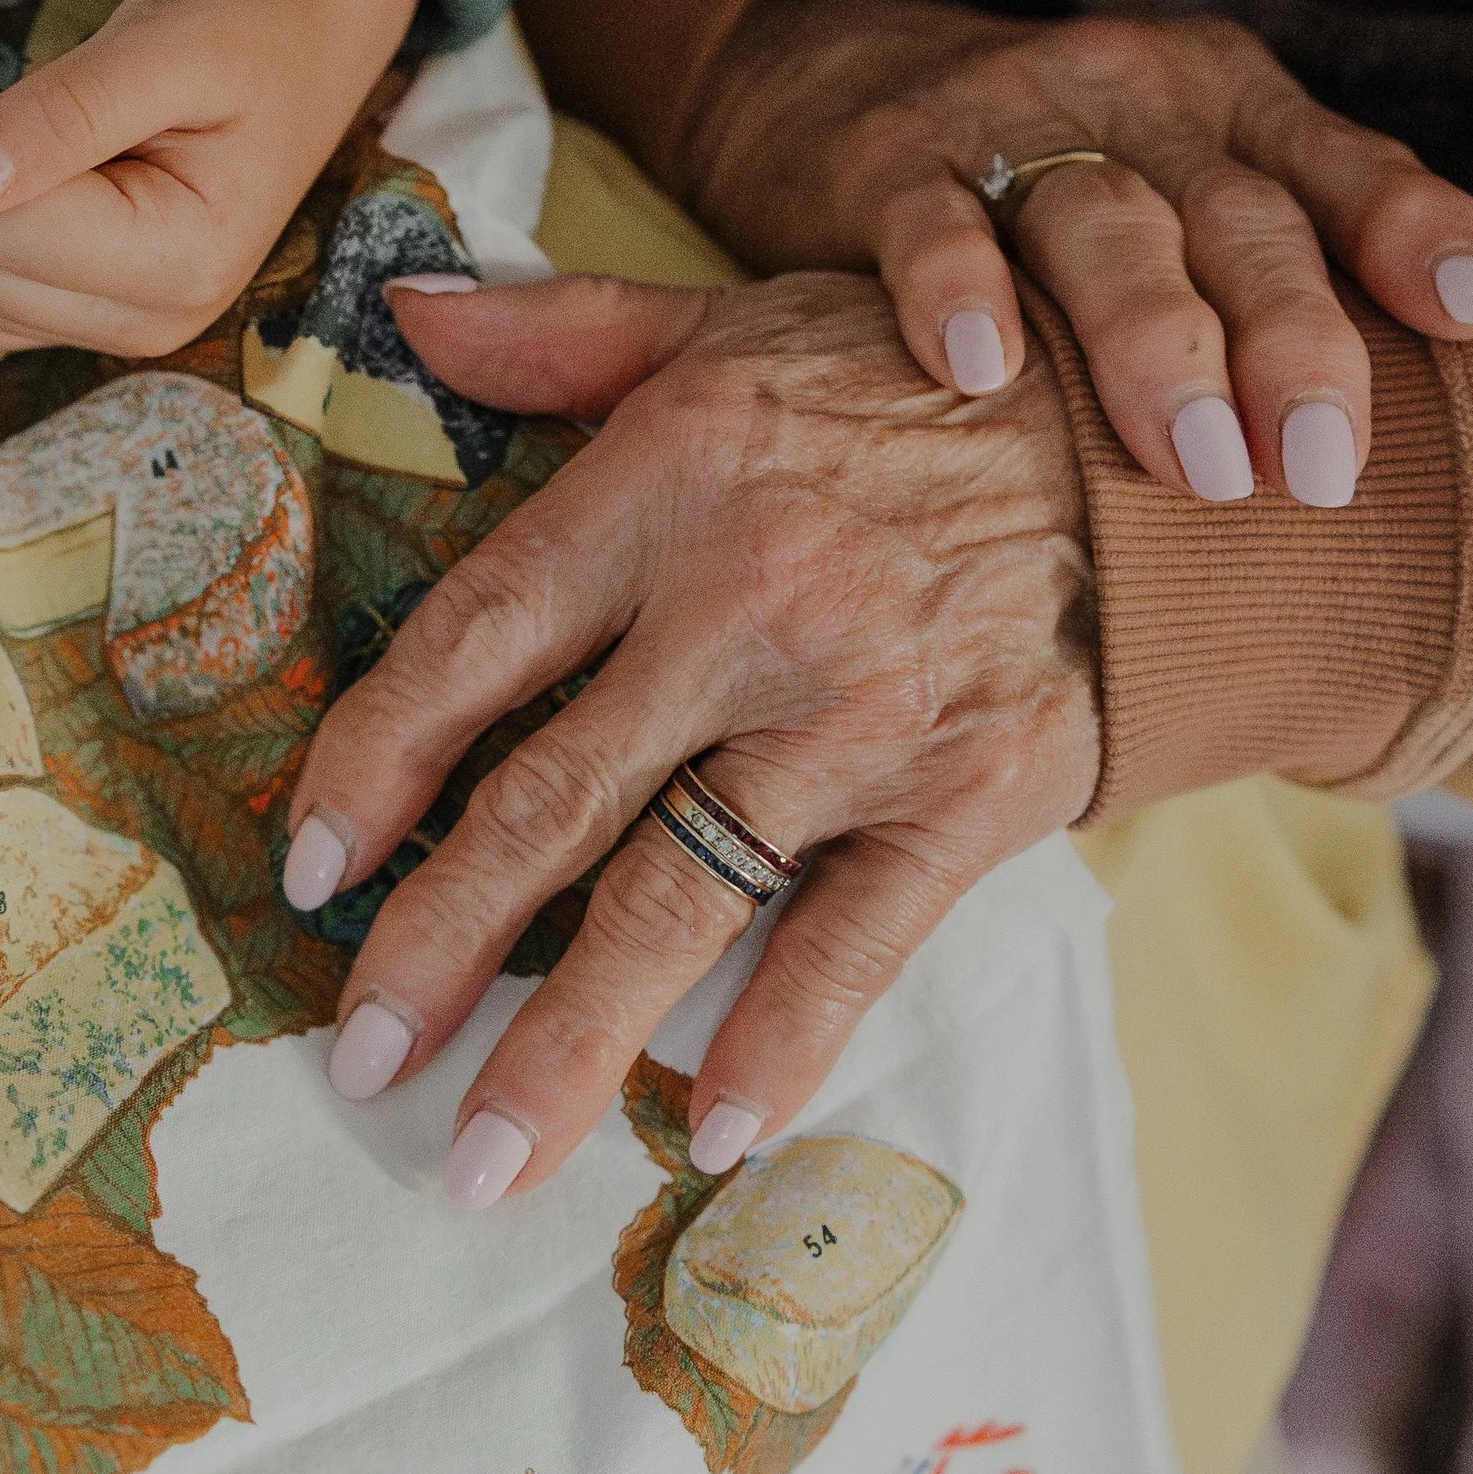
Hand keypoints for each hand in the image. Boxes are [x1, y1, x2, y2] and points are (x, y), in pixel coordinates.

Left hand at [0, 0, 421, 353]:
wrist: (296, 49)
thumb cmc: (239, 36)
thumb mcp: (162, 47)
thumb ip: (64, 113)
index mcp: (181, 263)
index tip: (78, 100)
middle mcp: (152, 324)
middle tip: (73, 124)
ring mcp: (120, 335)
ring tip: (72, 158)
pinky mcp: (89, 327)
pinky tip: (55, 195)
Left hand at [281, 270, 1098, 1202]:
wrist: (1161, 424)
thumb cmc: (918, 375)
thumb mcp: (733, 320)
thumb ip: (563, 333)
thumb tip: (402, 316)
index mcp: (668, 480)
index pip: (478, 639)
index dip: (378, 761)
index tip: (312, 868)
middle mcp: (748, 605)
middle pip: (553, 803)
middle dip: (438, 948)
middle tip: (359, 1060)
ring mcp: (860, 714)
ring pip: (678, 901)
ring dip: (567, 1044)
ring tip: (480, 1157)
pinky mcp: (967, 792)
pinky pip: (853, 939)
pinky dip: (782, 1037)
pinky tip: (711, 1124)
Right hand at [682, 0, 1472, 509]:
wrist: (833, 84)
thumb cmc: (1055, 187)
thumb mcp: (1185, 189)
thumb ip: (1288, 273)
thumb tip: (1433, 447)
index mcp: (1237, 104)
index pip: (1343, 166)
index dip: (1412, 231)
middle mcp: (1140, 95)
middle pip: (1237, 214)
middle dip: (1290, 341)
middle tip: (1319, 469)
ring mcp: (1012, 120)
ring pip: (1102, 219)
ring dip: (1154, 342)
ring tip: (1195, 462)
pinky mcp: (891, 159)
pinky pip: (931, 219)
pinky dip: (956, 287)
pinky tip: (980, 372)